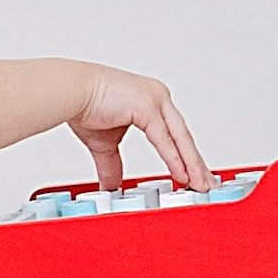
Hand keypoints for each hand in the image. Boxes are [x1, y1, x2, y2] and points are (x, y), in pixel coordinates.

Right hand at [68, 67, 208, 192]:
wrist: (70, 92)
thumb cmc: (84, 106)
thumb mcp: (105, 144)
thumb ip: (113, 164)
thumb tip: (112, 185)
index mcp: (152, 102)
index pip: (176, 134)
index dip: (187, 157)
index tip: (195, 176)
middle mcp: (158, 97)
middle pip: (184, 137)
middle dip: (197, 164)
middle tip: (208, 185)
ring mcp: (155, 100)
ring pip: (180, 139)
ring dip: (192, 165)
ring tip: (200, 185)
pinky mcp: (147, 106)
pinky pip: (165, 139)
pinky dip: (174, 159)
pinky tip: (183, 175)